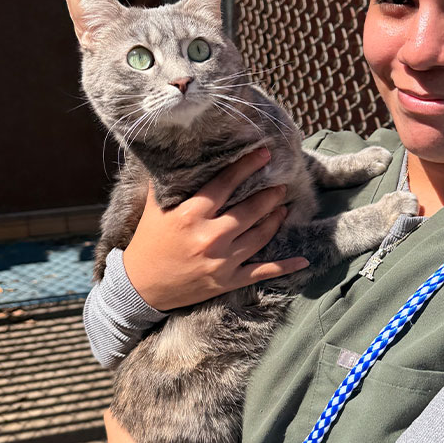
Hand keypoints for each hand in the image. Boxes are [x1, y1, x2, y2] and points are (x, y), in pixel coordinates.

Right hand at [122, 147, 308, 310]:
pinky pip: (262, 272)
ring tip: (283, 208)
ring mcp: (221, 261)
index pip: (225, 184)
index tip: (265, 154)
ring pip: (259, 236)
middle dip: (269, 195)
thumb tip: (172, 153)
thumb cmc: (148, 243)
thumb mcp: (154, 209)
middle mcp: (209, 236)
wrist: (141, 288)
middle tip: (281, 185)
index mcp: (190, 214)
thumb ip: (165, 183)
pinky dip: (284, 267)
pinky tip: (302, 259)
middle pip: (249, 210)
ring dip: (275, 220)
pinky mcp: (227, 282)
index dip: (247, 167)